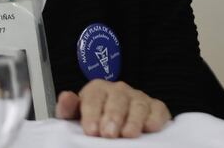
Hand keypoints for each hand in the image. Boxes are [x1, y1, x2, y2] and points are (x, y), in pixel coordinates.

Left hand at [55, 80, 170, 137]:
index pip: (94, 98)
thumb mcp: (77, 114)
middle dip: (113, 116)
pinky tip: (150, 128)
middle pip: (117, 100)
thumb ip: (68, 108)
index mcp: (98, 89)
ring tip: (128, 135)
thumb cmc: (95, 118)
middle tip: (108, 133)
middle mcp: (119, 90)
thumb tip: (65, 98)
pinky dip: (155, 118)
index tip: (91, 130)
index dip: (91, 114)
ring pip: (138, 105)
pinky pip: (158, 110)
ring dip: (133, 120)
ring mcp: (139, 98)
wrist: (116, 120)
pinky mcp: (156, 108)